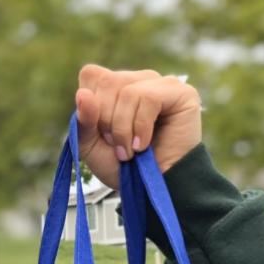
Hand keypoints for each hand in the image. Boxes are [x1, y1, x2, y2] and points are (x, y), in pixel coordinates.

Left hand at [75, 64, 202, 189]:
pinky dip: (141, 127)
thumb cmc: (124, 167)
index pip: (90, 75)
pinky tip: (143, 144)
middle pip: (107, 82)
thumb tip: (82, 94)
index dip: (90, 106)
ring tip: (130, 150)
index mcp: (116, 88)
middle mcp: (139, 80)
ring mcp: (161, 84)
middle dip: (106, 121)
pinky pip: (149, 98)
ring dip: (123, 129)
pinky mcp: (181, 93)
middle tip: (116, 145)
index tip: (100, 132)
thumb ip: (83, 121)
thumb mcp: (91, 146)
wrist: (151, 189)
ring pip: (127, 91)